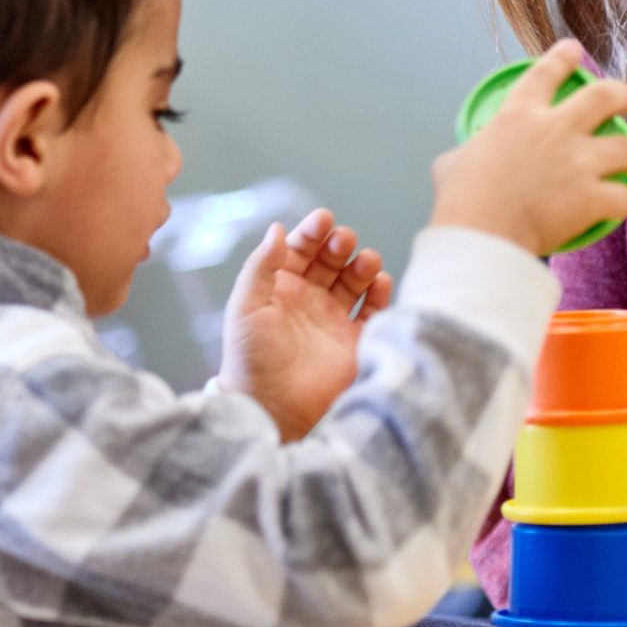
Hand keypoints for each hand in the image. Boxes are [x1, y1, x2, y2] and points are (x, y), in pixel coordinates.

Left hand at [219, 208, 393, 440]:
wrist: (272, 407)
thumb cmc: (250, 358)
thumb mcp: (246, 306)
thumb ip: (260, 266)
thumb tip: (277, 228)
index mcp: (280, 287)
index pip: (300, 249)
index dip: (312, 232)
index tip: (323, 219)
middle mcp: (309, 299)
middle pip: (331, 260)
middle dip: (340, 245)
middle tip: (345, 241)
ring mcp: (334, 319)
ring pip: (355, 281)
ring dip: (363, 266)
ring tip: (367, 263)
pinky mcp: (355, 341)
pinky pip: (374, 310)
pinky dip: (380, 294)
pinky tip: (380, 283)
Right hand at [430, 39, 626, 255]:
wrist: (481, 235)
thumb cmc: (461, 201)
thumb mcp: (452, 163)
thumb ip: (465, 154)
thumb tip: (458, 160)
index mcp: (518, 115)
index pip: (546, 71)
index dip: (563, 56)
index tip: (574, 50)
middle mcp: (556, 129)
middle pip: (605, 96)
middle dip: (623, 95)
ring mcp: (578, 162)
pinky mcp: (592, 197)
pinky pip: (624, 196)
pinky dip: (622, 200)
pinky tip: (617, 204)